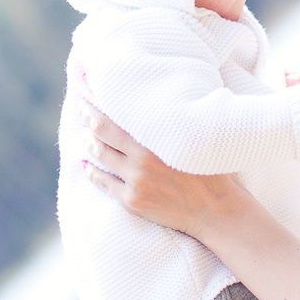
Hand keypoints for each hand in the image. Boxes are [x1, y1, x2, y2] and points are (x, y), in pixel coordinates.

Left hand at [77, 98, 253, 238]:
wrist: (217, 211)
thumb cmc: (214, 171)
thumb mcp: (199, 137)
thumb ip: (176, 122)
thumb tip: (164, 101)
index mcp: (156, 141)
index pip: (114, 117)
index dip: (97, 102)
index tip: (89, 88)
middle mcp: (141, 160)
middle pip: (102, 134)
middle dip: (89, 117)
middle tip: (82, 106)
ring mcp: (135, 182)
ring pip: (101, 157)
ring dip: (89, 142)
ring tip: (85, 134)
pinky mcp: (133, 201)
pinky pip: (104, 184)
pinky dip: (93, 172)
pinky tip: (88, 166)